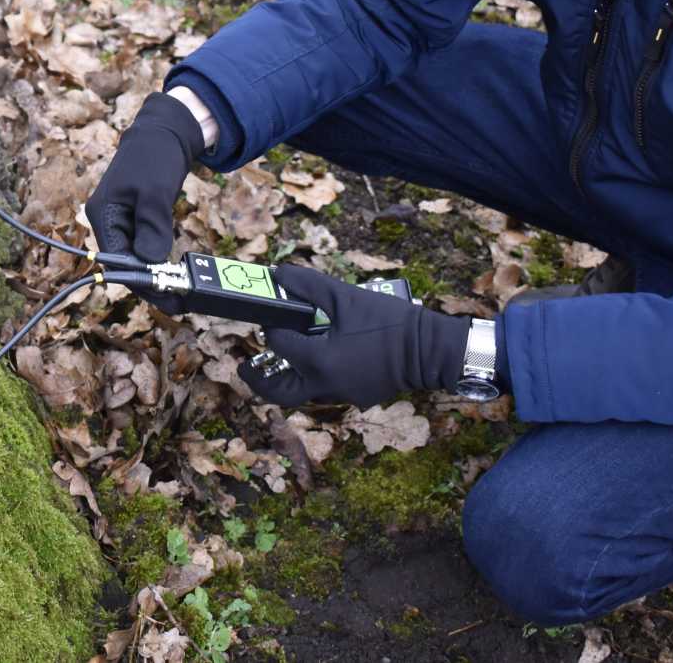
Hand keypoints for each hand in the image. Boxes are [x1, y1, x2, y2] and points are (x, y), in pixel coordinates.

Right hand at [85, 93, 206, 309]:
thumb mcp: (154, 192)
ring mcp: (119, 221)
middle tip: (179, 302)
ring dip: (153, 275)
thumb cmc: (155, 157)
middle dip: (149, 284)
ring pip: (133, 258)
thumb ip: (152, 227)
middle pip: (123, 264)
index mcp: (103, 215)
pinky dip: (156, 261)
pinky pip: (141, 247)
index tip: (167, 298)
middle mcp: (106, 221)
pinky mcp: (134, 219)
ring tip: (178, 293)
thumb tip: (151, 264)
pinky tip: (171, 273)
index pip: (117, 261)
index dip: (142, 282)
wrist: (164, 132)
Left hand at [238, 264, 470, 407]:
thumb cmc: (389, 322)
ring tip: (273, 367)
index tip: (271, 318)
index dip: (271, 329)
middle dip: (257, 381)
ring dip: (285, 382)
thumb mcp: (345, 296)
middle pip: (279, 391)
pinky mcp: (358, 397)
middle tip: (242, 369)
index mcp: (319, 360)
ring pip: (301, 395)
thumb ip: (308, 285)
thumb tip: (278, 273)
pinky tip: (314, 363)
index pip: (279, 345)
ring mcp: (343, 396)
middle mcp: (326, 385)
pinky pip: (324, 393)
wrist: (430, 350)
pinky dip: (311, 382)